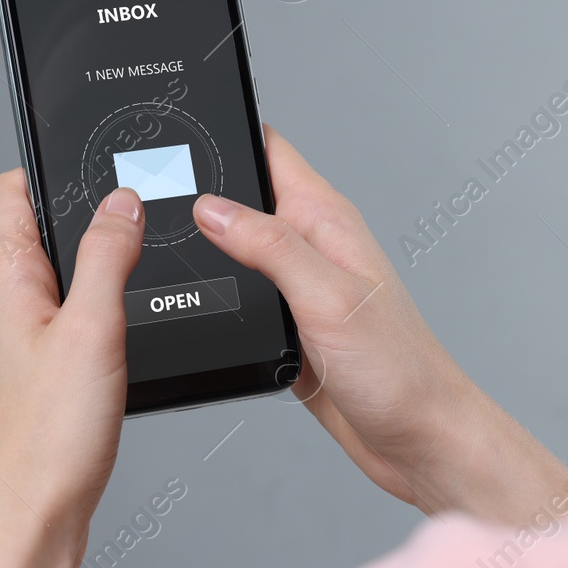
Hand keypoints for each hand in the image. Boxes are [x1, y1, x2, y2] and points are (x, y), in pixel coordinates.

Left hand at [0, 170, 143, 536]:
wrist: (30, 521)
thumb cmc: (48, 438)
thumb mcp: (92, 328)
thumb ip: (106, 256)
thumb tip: (121, 201)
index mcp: (3, 282)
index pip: (10, 192)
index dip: (51, 165)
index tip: (98, 158)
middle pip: (38, 230)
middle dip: (87, 214)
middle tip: (140, 214)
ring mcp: (14, 343)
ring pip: (56, 277)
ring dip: (96, 266)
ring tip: (141, 271)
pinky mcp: (35, 375)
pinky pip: (65, 319)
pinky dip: (98, 309)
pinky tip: (130, 331)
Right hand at [193, 126, 567, 524]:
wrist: (419, 440)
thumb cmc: (399, 370)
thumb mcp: (328, 297)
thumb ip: (271, 247)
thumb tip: (213, 207)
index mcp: (327, 222)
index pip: (271, 151)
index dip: (230, 133)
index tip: (183, 127)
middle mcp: (313, 249)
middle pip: (244, 198)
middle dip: (201, 192)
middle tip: (149, 194)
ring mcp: (300, 290)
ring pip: (237, 253)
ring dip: (206, 251)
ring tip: (158, 249)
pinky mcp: (290, 330)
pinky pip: (242, 302)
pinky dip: (219, 302)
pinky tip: (195, 309)